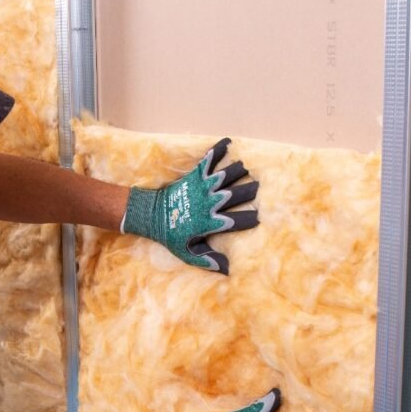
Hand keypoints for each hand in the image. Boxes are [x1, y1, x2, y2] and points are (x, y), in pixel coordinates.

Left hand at [121, 138, 258, 273]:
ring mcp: (203, 186)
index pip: (235, 221)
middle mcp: (209, 202)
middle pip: (235, 194)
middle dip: (249, 191)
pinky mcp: (195, 175)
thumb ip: (207, 260)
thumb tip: (227, 269)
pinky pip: (209, 160)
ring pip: (226, 175)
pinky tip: (228, 142)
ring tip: (247, 168)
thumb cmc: (171, 235)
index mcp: (210, 222)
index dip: (248, 219)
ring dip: (238, 171)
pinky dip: (218, 150)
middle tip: (259, 188)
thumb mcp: (188, 252)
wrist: (151, 215)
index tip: (259, 218)